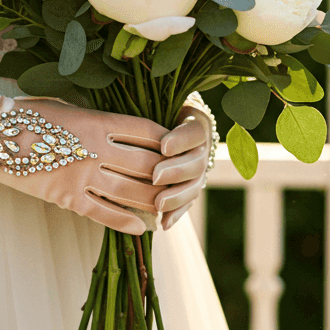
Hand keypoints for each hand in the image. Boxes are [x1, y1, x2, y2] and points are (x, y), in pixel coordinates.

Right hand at [0, 59, 169, 234]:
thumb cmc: (26, 114)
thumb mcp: (68, 107)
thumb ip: (98, 121)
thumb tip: (126, 131)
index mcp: (97, 120)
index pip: (147, 130)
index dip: (168, 139)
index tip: (179, 146)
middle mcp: (95, 148)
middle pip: (147, 164)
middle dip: (168, 173)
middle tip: (183, 181)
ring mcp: (81, 174)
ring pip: (131, 191)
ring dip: (154, 200)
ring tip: (169, 207)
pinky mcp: (66, 197)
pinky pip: (104, 213)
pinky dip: (125, 222)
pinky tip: (142, 227)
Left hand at [153, 100, 213, 230]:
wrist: (162, 128)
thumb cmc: (149, 112)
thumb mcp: (150, 106)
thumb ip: (145, 114)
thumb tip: (127, 109)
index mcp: (195, 123)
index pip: (194, 132)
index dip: (181, 140)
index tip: (163, 146)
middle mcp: (202, 148)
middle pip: (196, 162)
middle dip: (175, 171)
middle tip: (155, 177)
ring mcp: (200, 170)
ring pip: (195, 185)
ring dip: (176, 197)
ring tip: (157, 205)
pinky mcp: (191, 188)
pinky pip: (187, 203)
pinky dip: (176, 213)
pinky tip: (163, 223)